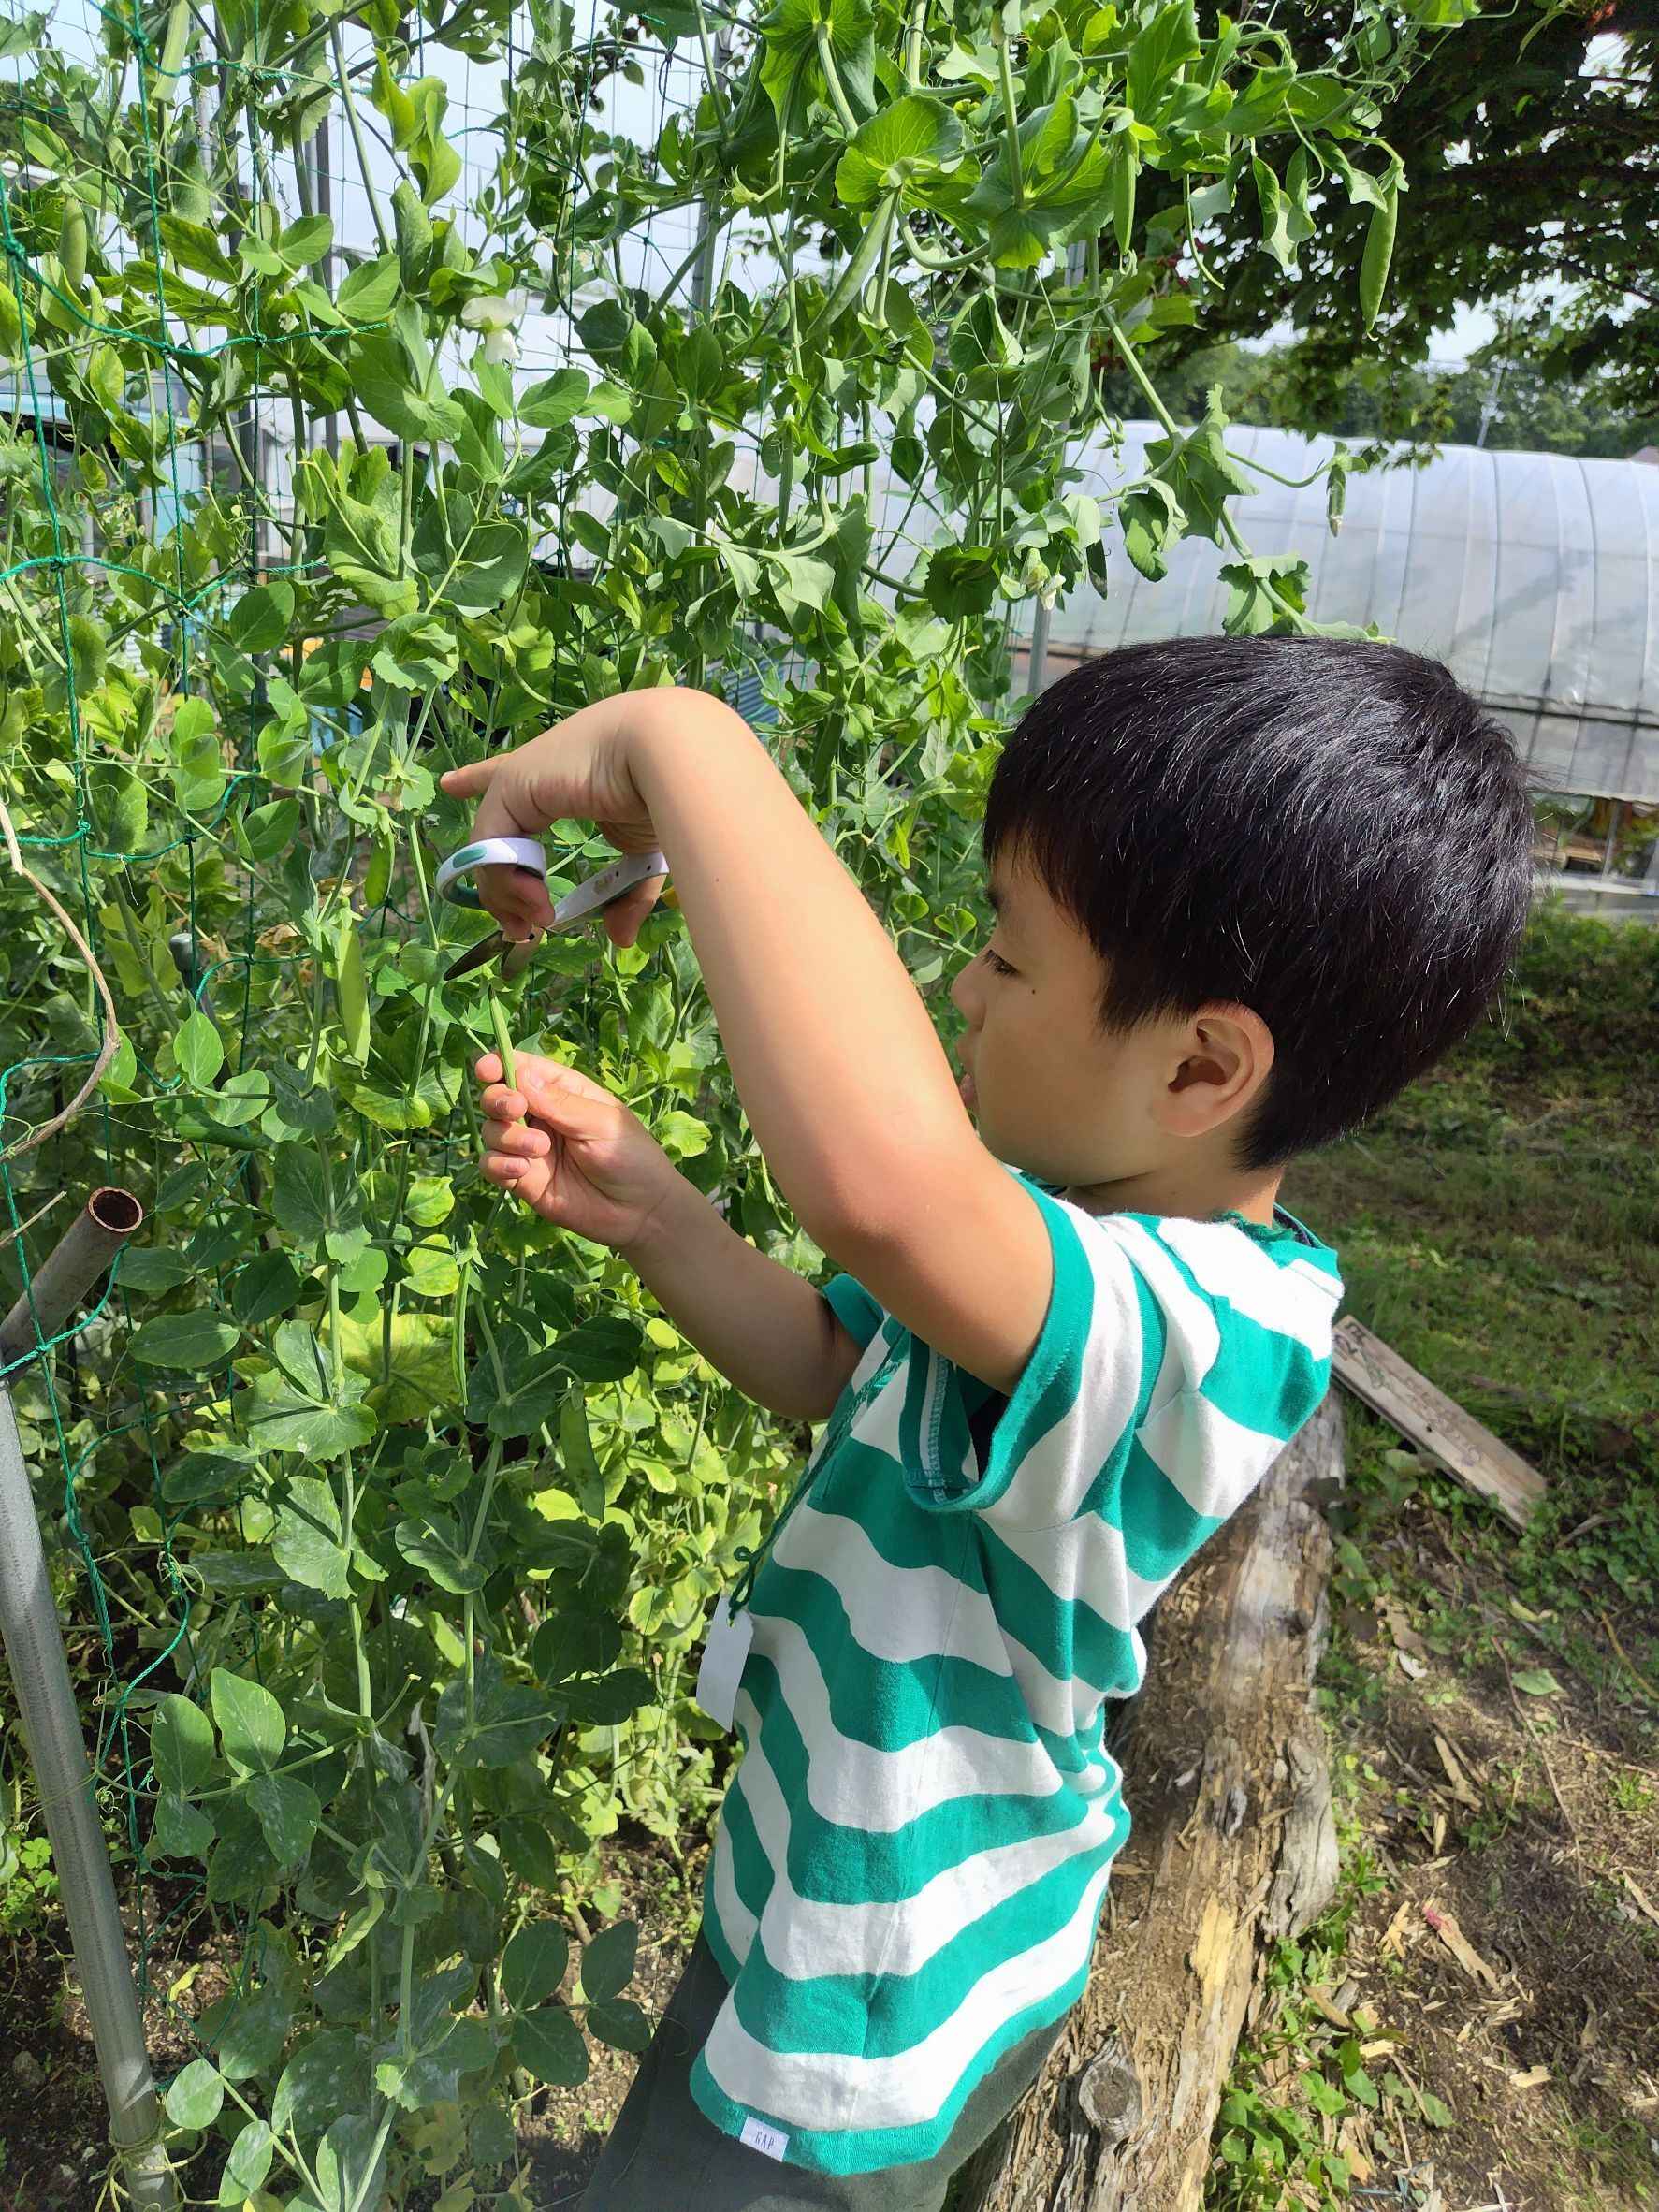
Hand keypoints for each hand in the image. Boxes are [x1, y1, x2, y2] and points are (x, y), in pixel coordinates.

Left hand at [439, 697, 671, 947]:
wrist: (670, 756)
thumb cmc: (666, 795)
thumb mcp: (644, 858)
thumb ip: (627, 895)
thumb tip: (621, 938)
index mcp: (567, 777)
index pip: (512, 778)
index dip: (479, 779)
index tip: (450, 783)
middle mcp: (538, 771)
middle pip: (493, 823)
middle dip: (500, 884)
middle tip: (518, 926)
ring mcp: (521, 774)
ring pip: (491, 845)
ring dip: (511, 895)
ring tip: (539, 921)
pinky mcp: (511, 784)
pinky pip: (490, 844)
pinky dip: (507, 882)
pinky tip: (534, 903)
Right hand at [476, 1049, 682, 1251]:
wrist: (639, 1211)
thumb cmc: (630, 1155)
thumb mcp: (600, 1122)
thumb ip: (559, 1101)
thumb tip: (518, 1073)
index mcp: (561, 1092)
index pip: (521, 1068)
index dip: (499, 1064)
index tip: (486, 1069)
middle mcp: (539, 1116)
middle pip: (497, 1097)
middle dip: (497, 1099)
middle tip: (516, 1110)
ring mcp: (528, 1148)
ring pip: (491, 1131)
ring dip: (505, 1136)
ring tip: (539, 1149)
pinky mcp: (522, 1179)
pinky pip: (491, 1166)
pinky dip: (497, 1165)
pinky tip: (522, 1171)